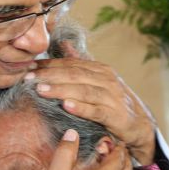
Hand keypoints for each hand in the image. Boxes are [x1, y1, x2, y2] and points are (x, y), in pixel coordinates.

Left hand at [27, 56, 155, 164]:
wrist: (140, 125)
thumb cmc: (114, 103)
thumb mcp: (98, 80)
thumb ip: (81, 63)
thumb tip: (64, 44)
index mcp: (100, 70)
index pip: (71, 64)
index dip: (48, 65)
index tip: (28, 68)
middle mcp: (107, 80)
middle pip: (74, 75)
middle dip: (49, 76)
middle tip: (28, 79)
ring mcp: (112, 97)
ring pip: (83, 90)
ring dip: (60, 89)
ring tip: (41, 90)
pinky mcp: (116, 115)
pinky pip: (96, 110)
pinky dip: (81, 107)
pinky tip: (66, 106)